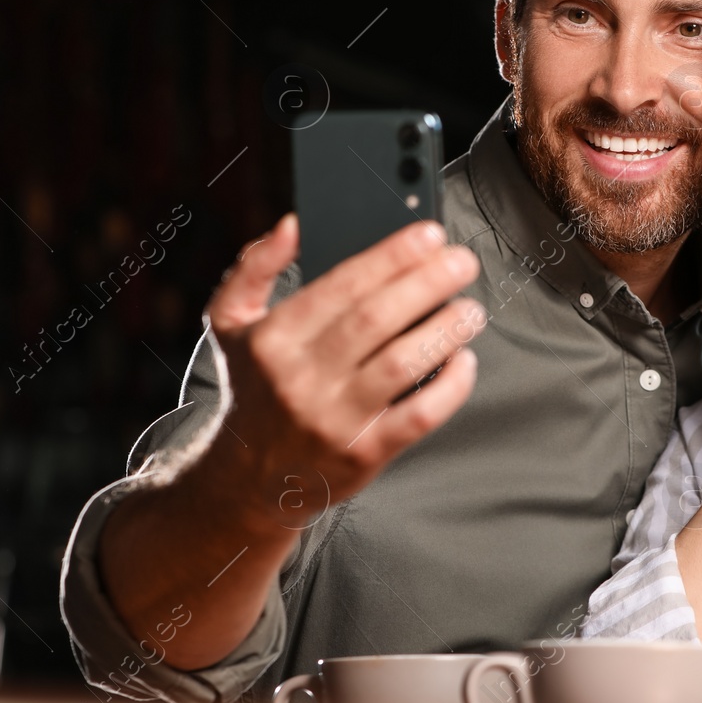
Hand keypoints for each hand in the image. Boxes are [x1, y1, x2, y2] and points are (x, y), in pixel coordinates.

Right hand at [201, 214, 485, 525]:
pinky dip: (450, 386)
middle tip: (463, 262)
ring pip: (402, 363)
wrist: (249, 477)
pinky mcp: (364, 453)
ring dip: (446, 330)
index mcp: (273, 338)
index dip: (392, 255)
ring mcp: (334, 418)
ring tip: (470, 309)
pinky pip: (419, 415)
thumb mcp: (231, 323)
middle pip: (377, 318)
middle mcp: (301, 377)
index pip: (342, 285)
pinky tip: (463, 361)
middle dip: (428, 283)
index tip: (430, 234)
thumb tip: (293, 225)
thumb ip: (254, 267)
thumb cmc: (255, 388)